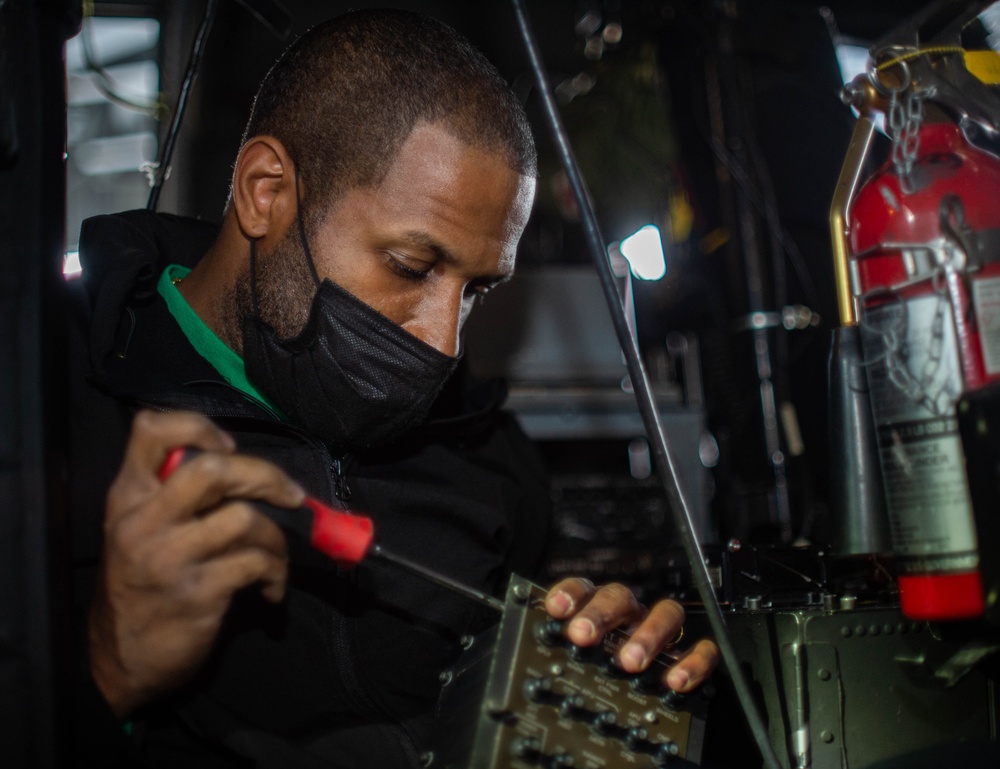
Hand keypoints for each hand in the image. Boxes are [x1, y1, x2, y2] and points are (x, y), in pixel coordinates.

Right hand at [88, 410, 304, 716]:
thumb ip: (174, 496)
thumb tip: (245, 471)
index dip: (196, 426)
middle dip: (265, 475)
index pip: (150, 430)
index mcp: (127, 496)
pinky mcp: (197, 594)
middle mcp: (144, 521)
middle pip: (213, 470)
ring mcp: (170, 558)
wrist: (118, 662)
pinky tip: (270, 589)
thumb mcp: (138, 531)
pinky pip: (256, 564)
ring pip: (244, 518)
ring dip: (276, 537)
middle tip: (290, 494)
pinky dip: (276, 574)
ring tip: (274, 557)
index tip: (228, 447)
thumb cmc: (139, 587)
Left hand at [544, 578, 718, 692]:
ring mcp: (661, 632)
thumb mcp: (568, 664)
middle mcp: (630, 616)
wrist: (629, 706)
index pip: (583, 589)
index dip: (570, 594)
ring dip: (648, 634)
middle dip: (601, 613)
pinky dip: (692, 661)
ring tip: (630, 661)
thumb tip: (526, 651)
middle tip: (583, 635)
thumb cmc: (594, 677)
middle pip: (620, 597)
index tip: (556, 609)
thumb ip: (553, 655)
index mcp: (597, 612)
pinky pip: (702, 648)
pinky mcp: (690, 655)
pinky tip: (675, 680)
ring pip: (665, 613)